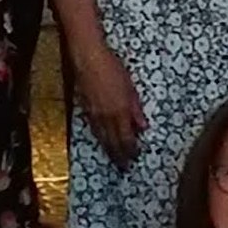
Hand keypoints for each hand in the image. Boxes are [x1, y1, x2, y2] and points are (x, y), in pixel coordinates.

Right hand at [72, 38, 144, 163]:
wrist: (88, 59)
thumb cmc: (112, 69)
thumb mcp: (130, 88)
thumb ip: (135, 109)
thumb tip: (142, 126)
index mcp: (120, 112)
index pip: (126, 139)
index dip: (130, 150)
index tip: (135, 158)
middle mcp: (106, 118)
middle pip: (113, 142)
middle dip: (119, 156)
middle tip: (123, 167)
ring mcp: (94, 115)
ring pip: (102, 138)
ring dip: (108, 150)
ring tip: (113, 159)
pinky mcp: (85, 110)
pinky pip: (94, 130)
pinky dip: (100, 138)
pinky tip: (102, 140)